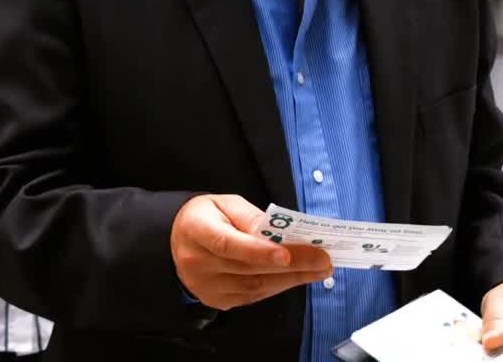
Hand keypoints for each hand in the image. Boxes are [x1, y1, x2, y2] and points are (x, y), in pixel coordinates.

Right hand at [170, 194, 332, 310]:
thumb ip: (251, 216)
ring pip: (254, 287)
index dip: (257, 251)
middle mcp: (196, 262)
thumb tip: (281, 233)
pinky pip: (252, 297)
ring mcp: (205, 286)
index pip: (227, 244)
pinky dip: (278, 286)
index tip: (286, 253)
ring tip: (319, 269)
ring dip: (291, 279)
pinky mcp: (216, 300)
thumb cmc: (207, 217)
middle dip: (291, 265)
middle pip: (247, 269)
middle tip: (323, 259)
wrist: (179, 238)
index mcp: (196, 230)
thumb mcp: (225, 203)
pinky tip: (297, 276)